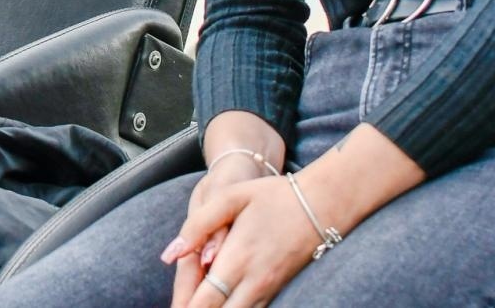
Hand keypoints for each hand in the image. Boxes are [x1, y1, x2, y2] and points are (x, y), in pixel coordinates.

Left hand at [162, 172, 324, 307]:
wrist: (324, 204)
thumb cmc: (274, 197)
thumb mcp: (230, 198)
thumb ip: (197, 226)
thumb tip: (169, 255)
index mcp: (237, 259)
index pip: (204, 301)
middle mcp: (253, 282)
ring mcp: (268, 289)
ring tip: (195, 307)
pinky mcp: (278, 290)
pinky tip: (221, 304)